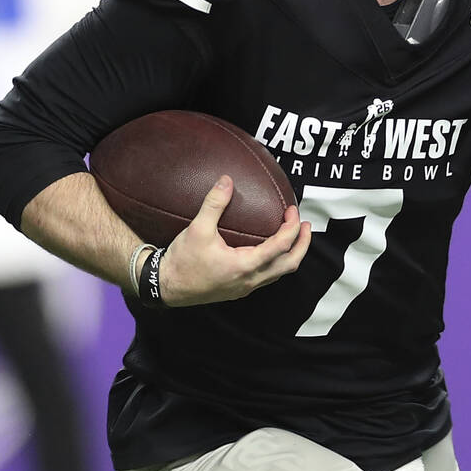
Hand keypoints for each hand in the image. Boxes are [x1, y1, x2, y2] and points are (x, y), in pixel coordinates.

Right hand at [158, 175, 310, 306]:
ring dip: (291, 254)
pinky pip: (267, 277)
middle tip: (305, 225)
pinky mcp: (238, 289)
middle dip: (302, 244)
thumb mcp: (197, 228)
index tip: (292, 210)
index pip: (281, 246)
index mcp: (244, 266)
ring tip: (294, 236)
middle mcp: (249, 280)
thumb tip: (226, 181)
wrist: (165, 286)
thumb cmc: (182, 261)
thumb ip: (214, 203)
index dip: (292, 227)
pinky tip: (270, 250)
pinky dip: (276, 262)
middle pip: (289, 264)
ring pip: (279, 273)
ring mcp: (244, 287)